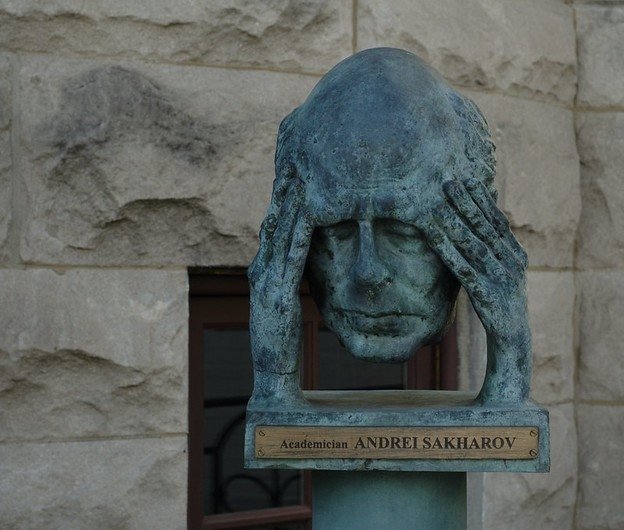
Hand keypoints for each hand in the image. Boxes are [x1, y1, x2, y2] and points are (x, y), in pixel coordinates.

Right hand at [248, 177, 312, 406]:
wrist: (271, 368)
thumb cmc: (282, 335)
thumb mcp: (287, 298)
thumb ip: (290, 275)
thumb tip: (308, 258)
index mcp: (263, 269)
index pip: (274, 226)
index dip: (286, 200)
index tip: (297, 176)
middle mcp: (261, 270)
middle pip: (275, 222)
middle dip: (287, 194)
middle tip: (298, 165)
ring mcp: (268, 281)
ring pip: (281, 234)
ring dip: (293, 207)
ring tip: (305, 180)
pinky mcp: (279, 294)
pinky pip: (292, 258)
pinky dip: (300, 236)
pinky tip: (312, 218)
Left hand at [419, 177, 531, 403]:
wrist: (512, 341)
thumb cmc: (500, 304)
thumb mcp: (500, 273)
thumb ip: (492, 250)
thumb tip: (478, 223)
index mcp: (516, 255)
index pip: (496, 221)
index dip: (480, 199)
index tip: (465, 177)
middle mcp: (511, 264)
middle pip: (485, 227)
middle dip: (466, 202)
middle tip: (448, 179)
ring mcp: (500, 280)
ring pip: (473, 243)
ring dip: (454, 220)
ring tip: (438, 201)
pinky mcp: (487, 296)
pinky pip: (463, 268)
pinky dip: (448, 249)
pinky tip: (432, 236)